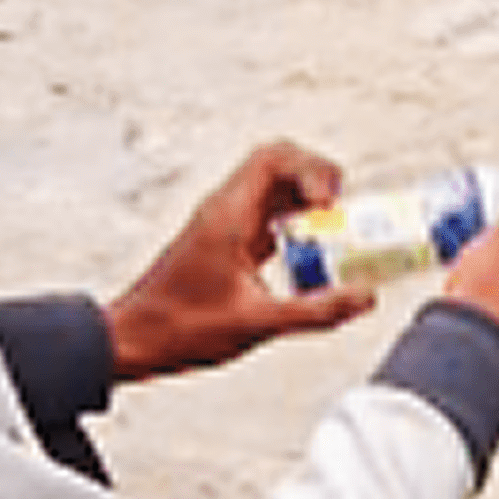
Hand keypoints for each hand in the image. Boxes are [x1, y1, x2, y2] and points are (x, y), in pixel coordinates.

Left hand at [105, 141, 373, 381]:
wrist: (132, 341)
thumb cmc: (180, 329)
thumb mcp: (258, 323)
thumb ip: (317, 311)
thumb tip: (366, 296)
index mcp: (228, 215)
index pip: (275, 157)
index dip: (313, 171)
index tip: (330, 206)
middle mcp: (227, 210)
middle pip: (281, 164)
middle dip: (320, 182)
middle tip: (340, 216)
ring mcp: (226, 224)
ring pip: (277, 189)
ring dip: (310, 205)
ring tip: (331, 237)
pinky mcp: (229, 243)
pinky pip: (271, 217)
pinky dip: (297, 227)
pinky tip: (310, 258)